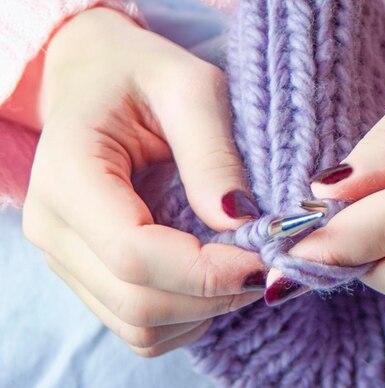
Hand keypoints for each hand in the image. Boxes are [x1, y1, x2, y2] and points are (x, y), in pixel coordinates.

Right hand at [23, 8, 265, 355]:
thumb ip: (212, 154)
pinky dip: (185, 316)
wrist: (96, 78)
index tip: (264, 259)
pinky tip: (211, 278)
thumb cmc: (142, 73)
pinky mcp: (88, 272)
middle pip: (137, 303)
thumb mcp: (190, 87)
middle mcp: (55, 228)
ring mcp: (67, 257)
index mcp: (70, 175)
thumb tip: (238, 224)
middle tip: (265, 264)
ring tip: (240, 267)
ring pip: (138, 326)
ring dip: (202, 311)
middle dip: (213, 297)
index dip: (206, 272)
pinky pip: (138, 326)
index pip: (134, 253)